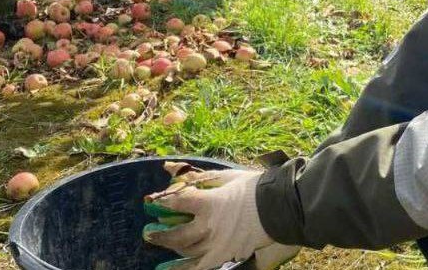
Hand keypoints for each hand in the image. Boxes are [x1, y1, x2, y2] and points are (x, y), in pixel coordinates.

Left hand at [145, 165, 298, 269]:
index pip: (178, 203)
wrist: (278, 207)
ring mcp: (216, 244)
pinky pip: (199, 267)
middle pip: (177, 235)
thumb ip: (200, 177)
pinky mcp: (224, 255)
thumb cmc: (252, 188)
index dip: (162, 203)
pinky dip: (184, 269)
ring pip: (187, 251)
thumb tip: (174, 168)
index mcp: (210, 203)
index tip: (153, 204)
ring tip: (163, 244)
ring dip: (172, 248)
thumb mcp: (226, 177)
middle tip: (149, 233)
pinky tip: (170, 269)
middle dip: (160, 235)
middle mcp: (209, 227)